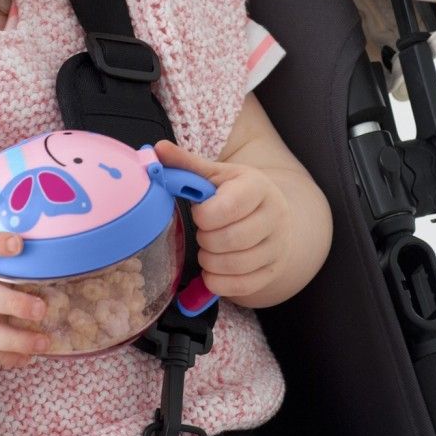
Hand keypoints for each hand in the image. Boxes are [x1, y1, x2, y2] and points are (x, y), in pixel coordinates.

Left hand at [154, 140, 291, 302]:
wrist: (273, 215)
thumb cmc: (238, 193)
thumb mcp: (216, 175)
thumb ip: (186, 164)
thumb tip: (158, 149)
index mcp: (258, 187)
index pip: (228, 207)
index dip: (203, 215)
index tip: (199, 212)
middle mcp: (274, 216)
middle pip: (231, 239)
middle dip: (205, 239)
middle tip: (202, 232)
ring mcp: (277, 246)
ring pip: (235, 265)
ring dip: (209, 261)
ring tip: (207, 249)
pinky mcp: (273, 271)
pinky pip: (242, 286)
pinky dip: (219, 282)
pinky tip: (213, 268)